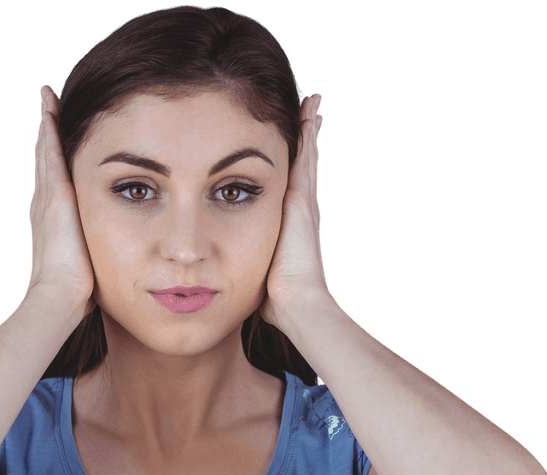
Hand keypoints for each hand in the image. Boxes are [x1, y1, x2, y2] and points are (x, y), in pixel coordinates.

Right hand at [25, 85, 96, 319]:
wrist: (59, 296)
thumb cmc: (74, 293)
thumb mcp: (84, 270)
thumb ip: (90, 260)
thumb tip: (100, 274)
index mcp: (52, 222)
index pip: (53, 184)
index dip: (53, 163)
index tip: (55, 144)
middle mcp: (44, 205)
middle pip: (45, 162)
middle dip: (47, 136)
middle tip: (47, 109)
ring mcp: (46, 198)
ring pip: (45, 152)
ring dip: (46, 125)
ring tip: (47, 99)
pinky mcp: (54, 194)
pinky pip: (49, 152)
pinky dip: (48, 130)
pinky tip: (50, 109)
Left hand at [259, 93, 329, 332]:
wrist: (297, 300)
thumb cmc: (277, 299)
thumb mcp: (259, 274)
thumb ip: (253, 270)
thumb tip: (236, 284)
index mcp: (292, 226)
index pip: (291, 188)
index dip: (293, 168)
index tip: (292, 150)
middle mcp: (302, 210)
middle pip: (304, 166)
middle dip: (306, 141)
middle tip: (309, 114)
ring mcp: (305, 202)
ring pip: (307, 155)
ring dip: (308, 129)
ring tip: (310, 103)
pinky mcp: (303, 198)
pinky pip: (306, 155)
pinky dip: (308, 132)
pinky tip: (308, 110)